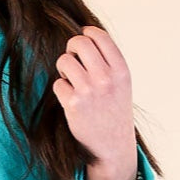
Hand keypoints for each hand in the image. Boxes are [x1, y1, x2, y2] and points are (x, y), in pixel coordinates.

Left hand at [50, 25, 138, 179]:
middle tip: (72, 58)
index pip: (99, 36)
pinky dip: (61, 90)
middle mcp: (106, 78)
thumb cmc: (115, 110)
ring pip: (64, 61)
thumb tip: (85, 35)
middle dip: (72, 48)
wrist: (113, 145)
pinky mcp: (73, 104)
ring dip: (64, 69)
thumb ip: (108, 60)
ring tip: (72, 80)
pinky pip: (58, 84)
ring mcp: (89, 91)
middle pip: (79, 43)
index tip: (83, 38)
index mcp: (121, 70)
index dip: (87, 33)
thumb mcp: (121, 82)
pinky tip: (71, 99)